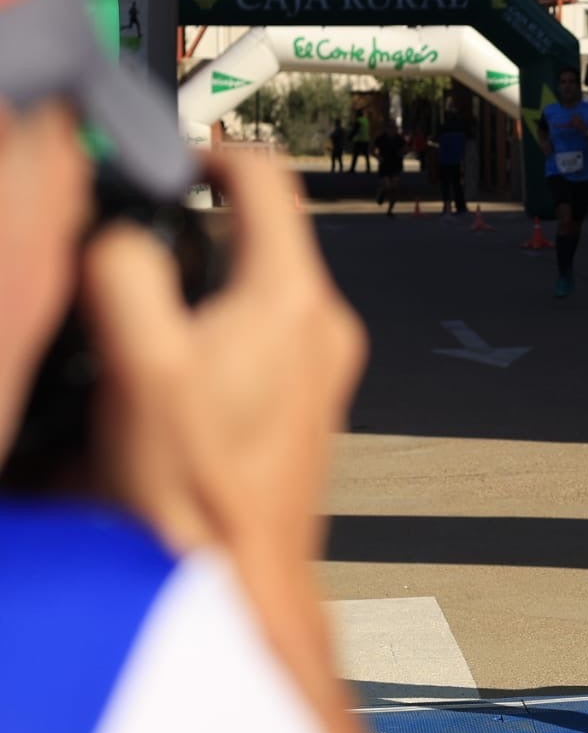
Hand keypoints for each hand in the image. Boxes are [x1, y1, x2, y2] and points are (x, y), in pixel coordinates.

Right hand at [79, 153, 366, 560]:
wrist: (242, 580)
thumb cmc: (199, 492)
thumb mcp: (138, 366)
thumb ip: (125, 276)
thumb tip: (118, 236)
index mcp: (292, 299)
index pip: (268, 178)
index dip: (214, 152)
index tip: (176, 159)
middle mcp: (323, 325)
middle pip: (262, 234)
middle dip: (199, 230)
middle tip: (138, 252)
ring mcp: (324, 366)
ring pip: (260, 286)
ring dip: (206, 286)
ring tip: (148, 324)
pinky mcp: (312, 402)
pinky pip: (266, 335)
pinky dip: (221, 332)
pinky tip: (174, 375)